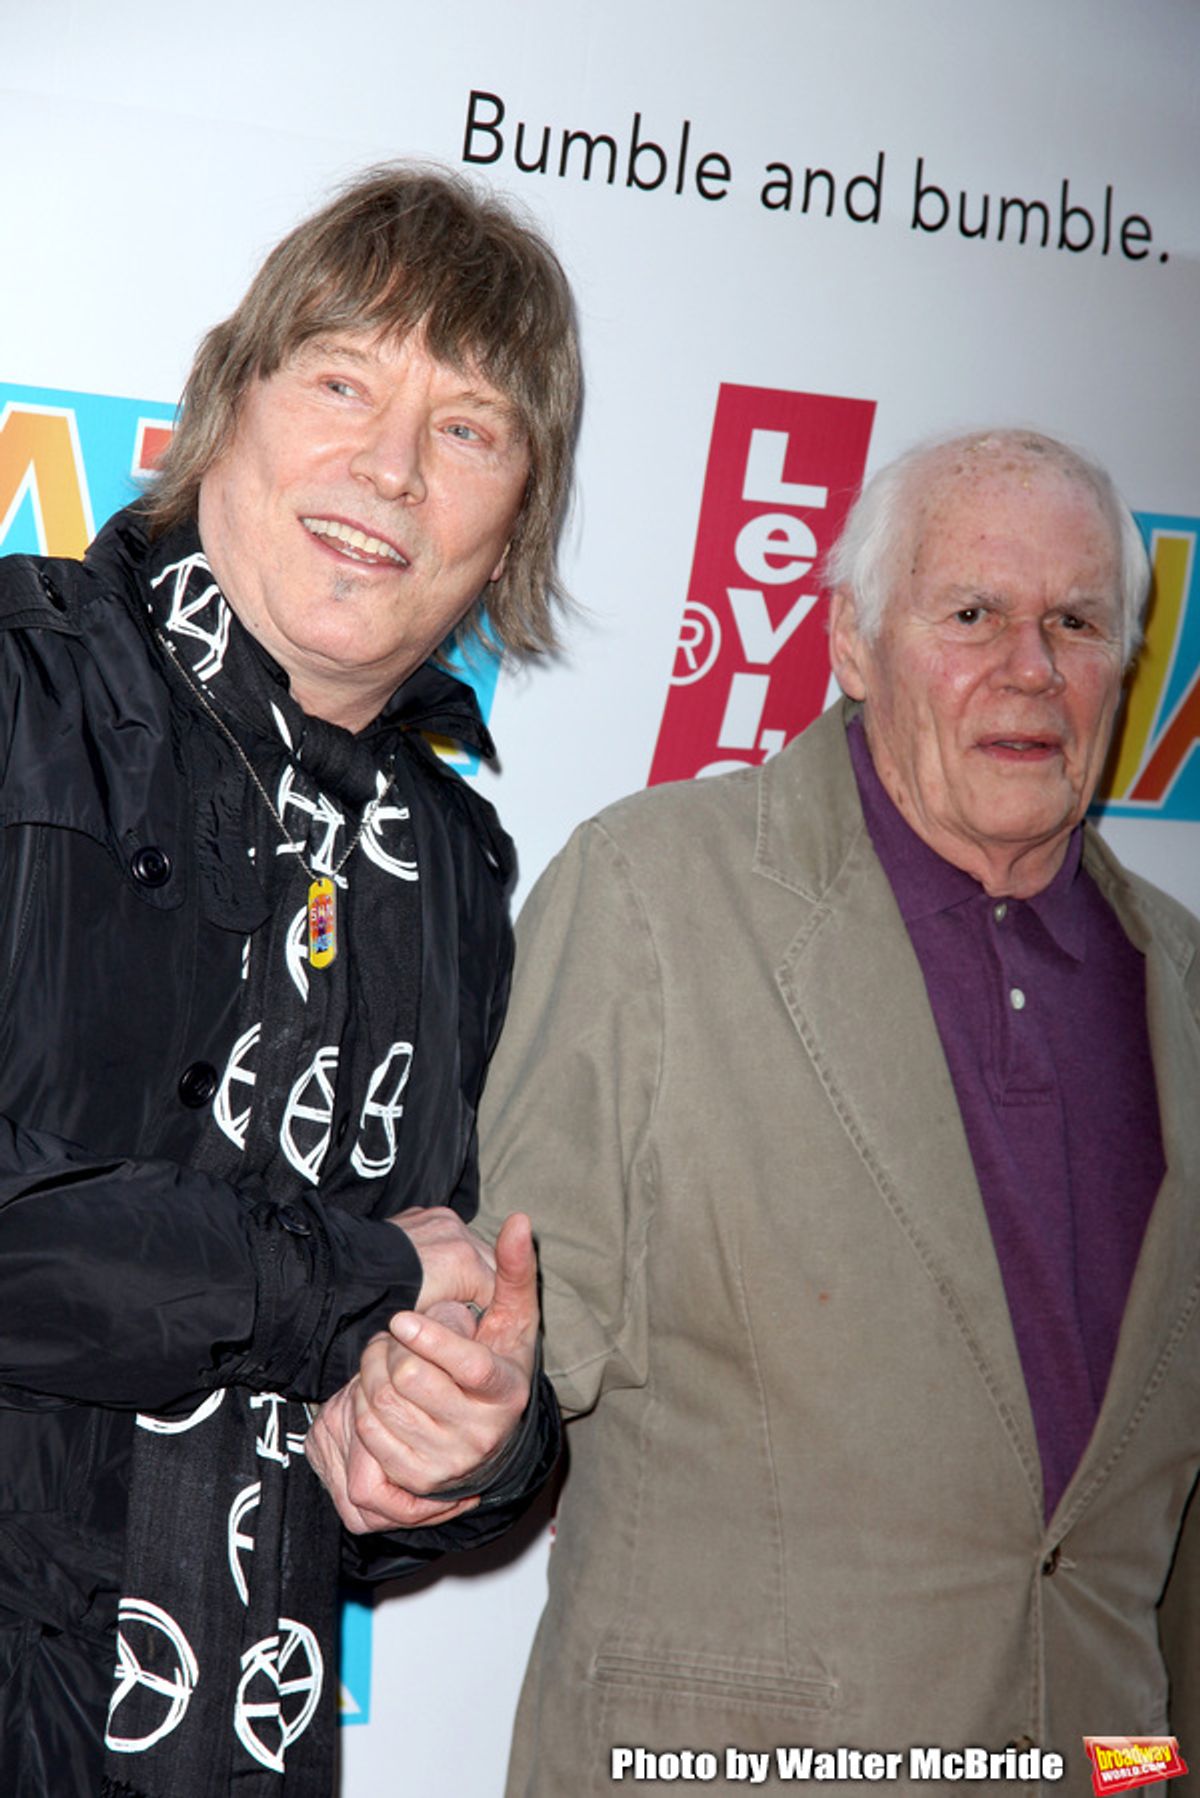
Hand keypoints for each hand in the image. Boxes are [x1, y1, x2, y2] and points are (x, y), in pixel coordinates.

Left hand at [305, 1214, 538, 1533]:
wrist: (493, 1434)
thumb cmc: (501, 1359)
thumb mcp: (515, 1318)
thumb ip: (516, 1269)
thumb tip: (520, 1220)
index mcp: (507, 1390)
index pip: (469, 1367)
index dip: (432, 1341)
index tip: (401, 1318)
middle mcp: (482, 1432)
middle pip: (412, 1380)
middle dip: (390, 1348)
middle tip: (390, 1332)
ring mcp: (448, 1460)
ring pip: (384, 1404)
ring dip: (370, 1372)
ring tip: (382, 1356)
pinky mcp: (416, 1479)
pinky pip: (369, 1433)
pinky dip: (361, 1405)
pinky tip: (374, 1389)